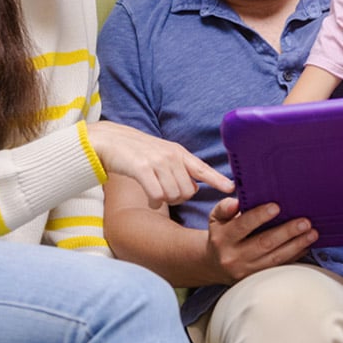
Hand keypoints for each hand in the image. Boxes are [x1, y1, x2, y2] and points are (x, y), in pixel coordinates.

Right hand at [86, 121, 234, 207]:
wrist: (111, 141)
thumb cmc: (138, 152)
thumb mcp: (163, 155)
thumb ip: (181, 169)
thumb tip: (196, 188)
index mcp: (179, 153)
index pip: (203, 169)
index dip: (218, 180)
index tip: (232, 188)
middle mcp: (171, 156)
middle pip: (188, 191)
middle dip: (179, 198)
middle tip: (167, 193)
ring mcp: (157, 162)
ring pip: (173, 195)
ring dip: (165, 200)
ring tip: (156, 192)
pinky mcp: (142, 169)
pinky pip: (157, 196)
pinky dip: (154, 201)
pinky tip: (149, 198)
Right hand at [204, 197, 316, 284]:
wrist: (216, 265)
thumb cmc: (222, 234)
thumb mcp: (216, 218)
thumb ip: (225, 208)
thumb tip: (236, 203)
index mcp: (223, 239)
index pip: (242, 226)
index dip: (259, 216)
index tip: (277, 207)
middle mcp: (234, 257)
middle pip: (264, 244)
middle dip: (286, 232)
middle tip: (305, 222)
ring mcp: (247, 271)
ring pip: (275, 259)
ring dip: (296, 245)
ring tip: (312, 233)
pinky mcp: (258, 279)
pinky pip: (279, 267)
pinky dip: (295, 256)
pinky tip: (307, 245)